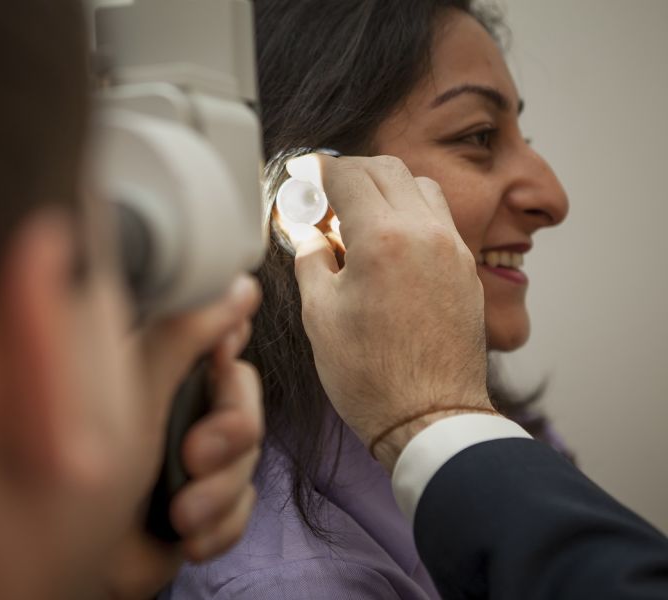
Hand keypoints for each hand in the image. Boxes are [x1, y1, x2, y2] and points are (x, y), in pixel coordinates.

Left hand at [103, 277, 262, 597]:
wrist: (68, 571)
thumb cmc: (78, 476)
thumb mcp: (133, 394)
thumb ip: (184, 336)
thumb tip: (234, 286)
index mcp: (156, 365)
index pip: (215, 329)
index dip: (229, 344)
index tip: (220, 360)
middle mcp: (177, 402)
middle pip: (245, 391)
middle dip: (232, 430)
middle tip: (194, 453)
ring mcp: (192, 453)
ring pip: (253, 451)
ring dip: (221, 489)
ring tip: (181, 514)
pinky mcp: (205, 501)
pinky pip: (247, 502)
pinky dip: (223, 524)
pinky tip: (188, 537)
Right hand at [285, 154, 492, 471]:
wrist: (429, 417)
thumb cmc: (370, 376)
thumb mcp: (319, 315)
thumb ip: (310, 259)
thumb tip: (309, 234)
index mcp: (383, 238)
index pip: (348, 174)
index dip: (318, 171)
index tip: (304, 177)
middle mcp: (425, 232)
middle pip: (386, 169)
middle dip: (350, 173)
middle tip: (324, 198)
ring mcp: (453, 249)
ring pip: (420, 186)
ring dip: (386, 188)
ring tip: (360, 221)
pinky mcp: (466, 271)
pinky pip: (439, 219)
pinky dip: (411, 213)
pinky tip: (390, 245)